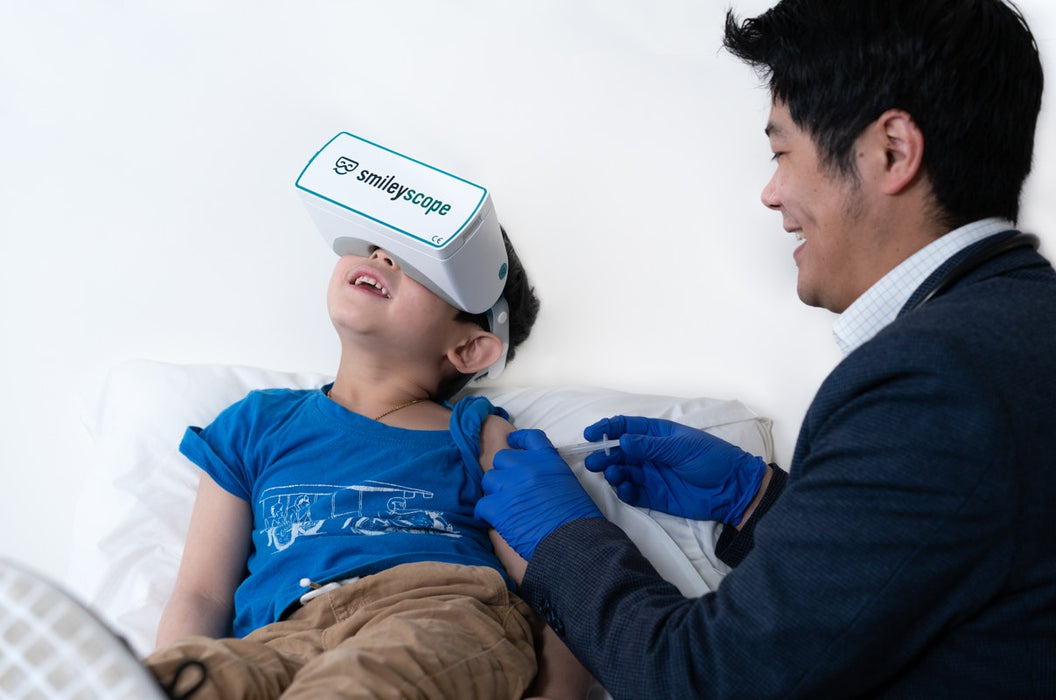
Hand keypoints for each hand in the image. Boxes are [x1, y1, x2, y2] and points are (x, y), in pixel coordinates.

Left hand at [476, 429, 603, 560]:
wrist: (573, 540)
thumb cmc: (578, 519)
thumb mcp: (569, 484)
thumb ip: (549, 475)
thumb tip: (535, 482)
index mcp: (548, 460)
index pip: (529, 438)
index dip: (518, 440)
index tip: (512, 441)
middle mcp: (527, 467)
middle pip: (502, 458)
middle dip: (504, 472)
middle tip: (509, 488)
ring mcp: (511, 485)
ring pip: (489, 479)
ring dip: (494, 491)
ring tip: (502, 506)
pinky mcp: (498, 507)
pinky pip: (481, 504)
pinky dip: (484, 513)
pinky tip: (489, 520)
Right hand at [583, 415, 765, 523]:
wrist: (733, 489)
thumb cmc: (712, 458)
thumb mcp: (682, 447)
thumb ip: (651, 446)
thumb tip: (622, 440)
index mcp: (657, 435)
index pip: (626, 427)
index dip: (607, 428)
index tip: (590, 434)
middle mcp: (650, 454)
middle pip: (619, 452)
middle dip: (604, 455)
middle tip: (594, 462)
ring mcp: (651, 475)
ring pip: (623, 472)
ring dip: (614, 473)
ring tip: (614, 475)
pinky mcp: (654, 496)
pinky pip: (633, 493)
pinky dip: (625, 491)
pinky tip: (625, 489)